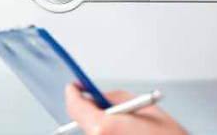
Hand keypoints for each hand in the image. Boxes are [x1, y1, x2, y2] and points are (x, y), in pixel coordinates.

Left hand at [65, 84, 187, 134]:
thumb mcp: (143, 106)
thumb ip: (115, 98)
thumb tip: (99, 97)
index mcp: (103, 127)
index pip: (75, 107)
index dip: (73, 93)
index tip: (74, 86)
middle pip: (82, 121)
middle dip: (90, 109)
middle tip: (101, 101)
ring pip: (93, 131)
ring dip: (101, 123)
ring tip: (126, 122)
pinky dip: (109, 132)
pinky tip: (126, 131)